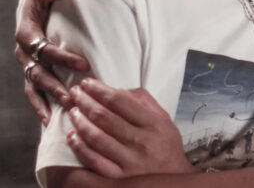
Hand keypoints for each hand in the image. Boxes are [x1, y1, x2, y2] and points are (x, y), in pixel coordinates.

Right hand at [14, 0, 89, 124]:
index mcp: (26, 26)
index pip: (39, 45)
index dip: (59, 56)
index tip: (84, 65)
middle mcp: (23, 47)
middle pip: (35, 70)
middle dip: (54, 85)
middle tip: (74, 96)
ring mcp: (27, 60)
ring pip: (33, 84)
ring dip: (48, 99)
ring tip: (64, 112)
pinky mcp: (34, 68)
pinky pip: (33, 90)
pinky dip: (40, 104)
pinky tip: (50, 121)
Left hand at [66, 78, 193, 177]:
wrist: (173, 178)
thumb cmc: (166, 146)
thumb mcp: (163, 120)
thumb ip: (144, 103)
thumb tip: (118, 90)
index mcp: (153, 123)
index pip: (120, 101)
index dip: (100, 90)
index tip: (88, 83)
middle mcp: (141, 141)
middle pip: (105, 117)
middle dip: (85, 102)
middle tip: (74, 93)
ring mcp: (128, 160)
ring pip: (97, 137)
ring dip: (80, 122)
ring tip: (72, 111)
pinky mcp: (118, 177)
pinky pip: (94, 160)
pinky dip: (80, 147)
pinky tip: (72, 137)